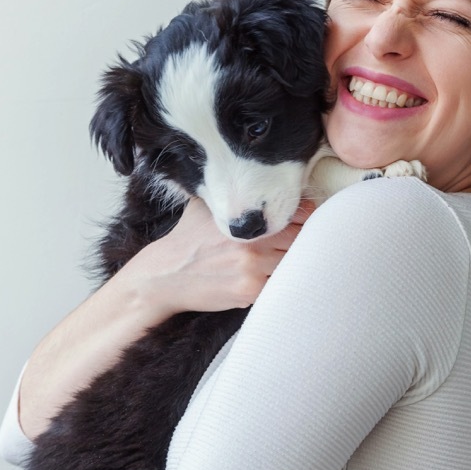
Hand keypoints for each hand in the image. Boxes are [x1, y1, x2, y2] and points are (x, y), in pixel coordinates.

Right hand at [118, 197, 314, 316]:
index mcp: (246, 219)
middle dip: (302, 240)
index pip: (297, 214)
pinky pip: (279, 284)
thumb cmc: (188, 238)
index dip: (305, 216)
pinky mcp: (250, 293)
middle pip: (302, 240)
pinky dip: (279, 280)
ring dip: (293, 262)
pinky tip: (268, 275)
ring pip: (294, 264)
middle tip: (297, 241)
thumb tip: (260, 176)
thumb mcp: (206, 206)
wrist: (165, 275)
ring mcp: (253, 270)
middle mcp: (253, 244)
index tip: (304, 219)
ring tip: (286, 258)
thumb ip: (233, 194)